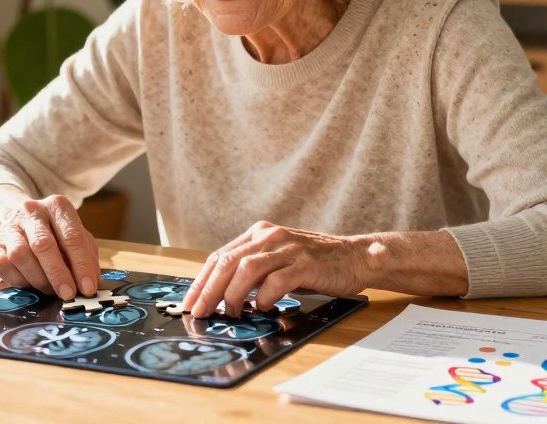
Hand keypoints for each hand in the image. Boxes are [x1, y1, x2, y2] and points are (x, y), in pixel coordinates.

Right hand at [0, 192, 100, 299]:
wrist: (19, 220)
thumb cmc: (54, 232)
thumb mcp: (76, 237)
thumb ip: (87, 257)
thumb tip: (91, 283)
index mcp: (57, 206)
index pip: (72, 236)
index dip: (81, 265)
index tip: (88, 287)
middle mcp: (32, 211)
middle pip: (43, 245)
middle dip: (58, 274)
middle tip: (68, 294)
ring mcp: (10, 226)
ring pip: (20, 255)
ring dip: (38, 279)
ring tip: (50, 290)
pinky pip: (2, 266)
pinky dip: (18, 281)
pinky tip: (30, 284)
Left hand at [181, 220, 371, 317]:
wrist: (356, 256)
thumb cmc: (314, 264)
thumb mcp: (278, 259)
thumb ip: (252, 270)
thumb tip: (220, 296)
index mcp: (259, 233)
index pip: (219, 256)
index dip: (201, 281)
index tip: (190, 302)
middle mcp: (270, 236)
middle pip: (227, 262)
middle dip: (209, 290)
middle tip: (199, 313)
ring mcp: (288, 248)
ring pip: (247, 269)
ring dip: (233, 295)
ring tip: (231, 313)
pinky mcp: (306, 263)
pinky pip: (276, 281)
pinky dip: (264, 297)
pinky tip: (263, 307)